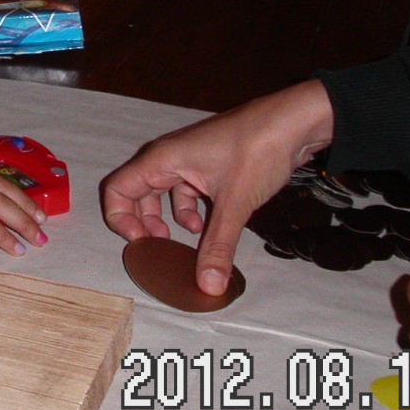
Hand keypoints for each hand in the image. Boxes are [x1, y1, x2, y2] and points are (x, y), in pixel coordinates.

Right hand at [99, 79, 333, 296]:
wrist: (292, 122)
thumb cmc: (256, 151)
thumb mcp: (235, 204)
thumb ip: (218, 246)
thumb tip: (207, 287)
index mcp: (161, 159)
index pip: (117, 189)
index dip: (120, 220)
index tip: (143, 243)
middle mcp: (168, 157)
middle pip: (136, 192)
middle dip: (144, 223)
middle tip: (161, 248)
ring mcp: (188, 159)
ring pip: (162, 192)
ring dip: (169, 218)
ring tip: (188, 240)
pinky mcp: (207, 163)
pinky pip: (185, 189)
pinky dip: (191, 210)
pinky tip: (209, 225)